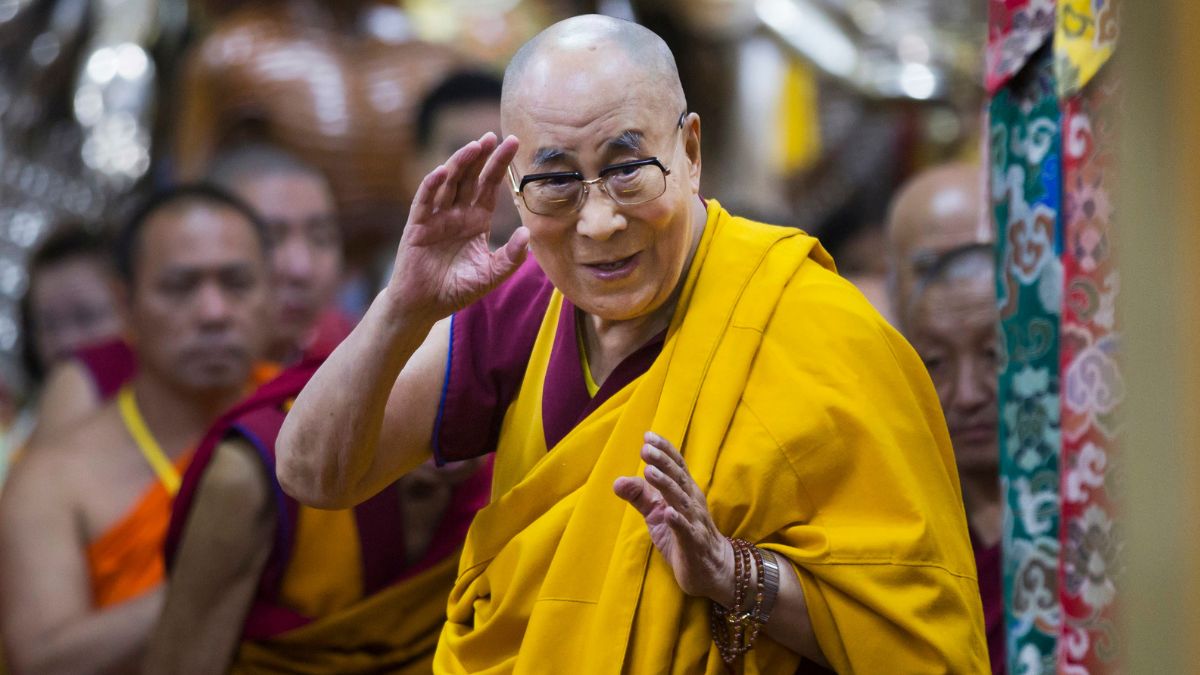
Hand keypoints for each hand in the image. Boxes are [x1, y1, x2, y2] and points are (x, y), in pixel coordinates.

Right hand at [386, 132, 529, 325]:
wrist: (423, 306)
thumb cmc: (456, 289)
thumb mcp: (491, 275)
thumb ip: (511, 257)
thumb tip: (528, 233)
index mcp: (476, 220)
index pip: (489, 186)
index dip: (500, 165)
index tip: (513, 143)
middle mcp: (457, 213)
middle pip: (470, 177)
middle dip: (482, 156)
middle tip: (494, 135)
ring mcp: (435, 217)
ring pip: (448, 183)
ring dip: (460, 163)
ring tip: (474, 146)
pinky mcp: (416, 226)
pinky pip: (424, 202)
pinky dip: (431, 186)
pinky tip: (441, 172)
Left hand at [613, 432, 734, 605]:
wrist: (712, 569)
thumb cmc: (683, 536)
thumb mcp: (657, 514)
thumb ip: (640, 496)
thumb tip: (616, 481)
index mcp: (685, 492)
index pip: (677, 466)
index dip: (664, 450)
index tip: (648, 436)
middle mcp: (692, 502)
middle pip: (678, 478)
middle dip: (662, 462)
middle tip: (645, 448)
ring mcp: (694, 522)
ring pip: (681, 500)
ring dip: (666, 485)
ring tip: (650, 472)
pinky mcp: (693, 543)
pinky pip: (686, 530)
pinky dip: (678, 520)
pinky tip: (668, 513)